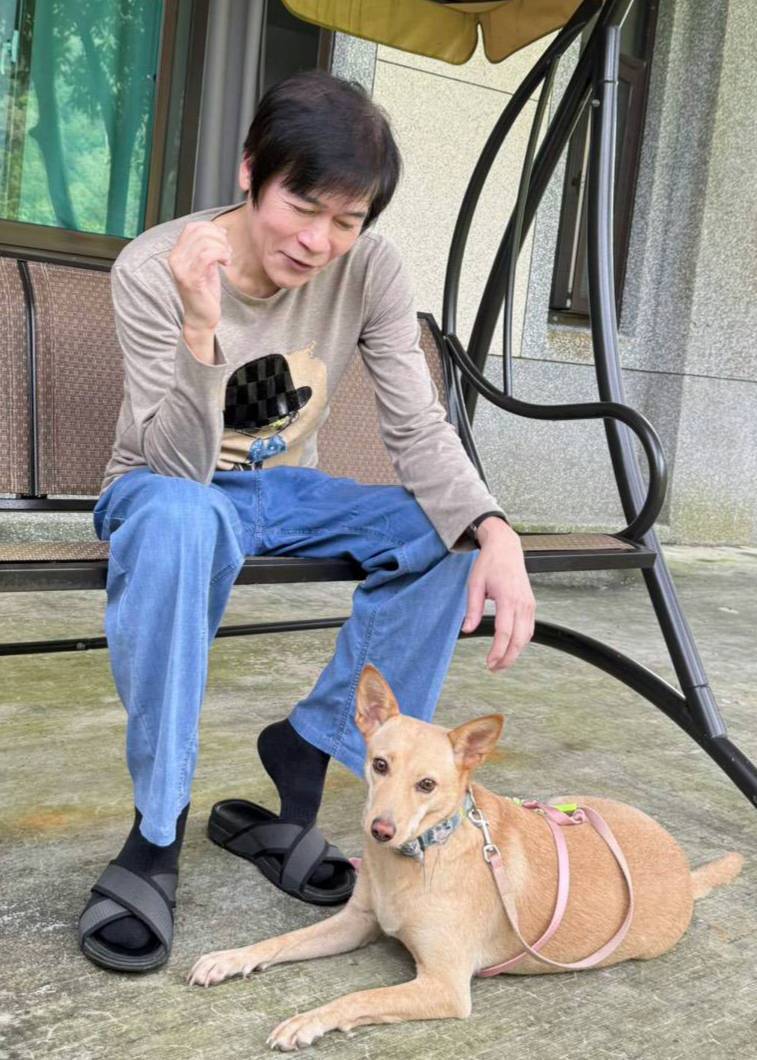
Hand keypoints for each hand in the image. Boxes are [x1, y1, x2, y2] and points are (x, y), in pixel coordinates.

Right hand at [167, 221, 231, 339]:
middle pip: (199, 232)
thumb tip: (220, 229)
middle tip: (227, 251)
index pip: (192, 227)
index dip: (211, 228)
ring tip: (227, 258)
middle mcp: (175, 259)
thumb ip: (208, 247)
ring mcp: (181, 269)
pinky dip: (221, 255)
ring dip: (222, 247)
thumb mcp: (206, 265)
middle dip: (219, 237)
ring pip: (205, 242)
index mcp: (177, 253)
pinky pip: (207, 256)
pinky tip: (226, 263)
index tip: (223, 240)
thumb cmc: (205, 292)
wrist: (201, 318)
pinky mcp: (191, 279)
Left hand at [462, 517, 534, 670]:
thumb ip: (472, 609)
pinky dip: (521, 642)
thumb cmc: (489, 564)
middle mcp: (522, 603)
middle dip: (508, 658)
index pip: (504, 632)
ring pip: (527, 636)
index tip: (488, 663)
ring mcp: (529, 604)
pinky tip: (510, 648)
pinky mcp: (531, 604)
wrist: (506, 548)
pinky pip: (529, 628)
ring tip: (501, 663)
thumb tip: (466, 630)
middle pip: (519, 639)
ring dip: (516, 653)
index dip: (497, 651)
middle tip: (494, 669)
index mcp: (507, 598)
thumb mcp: (474, 584)